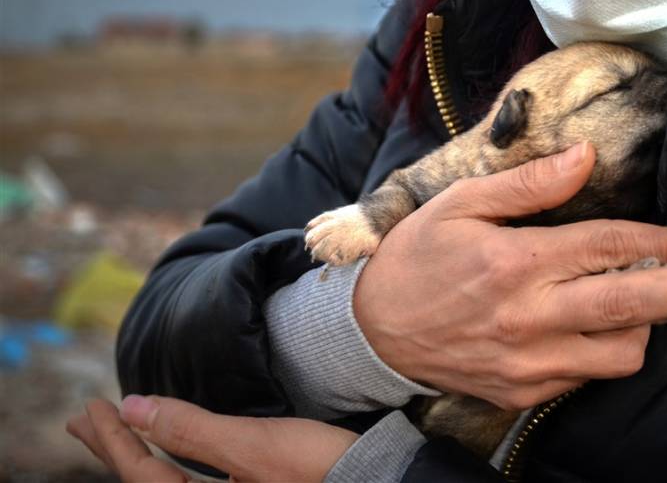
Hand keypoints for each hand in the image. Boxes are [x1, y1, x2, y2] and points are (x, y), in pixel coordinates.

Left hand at [66, 395, 357, 481]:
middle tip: (82, 418)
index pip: (142, 474)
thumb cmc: (314, 468)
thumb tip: (132, 407)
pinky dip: (169, 456)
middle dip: (115, 447)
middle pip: (148, 481)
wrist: (371, 479)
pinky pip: (188, 478)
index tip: (92, 406)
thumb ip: (190, 430)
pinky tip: (168, 445)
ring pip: (167, 478)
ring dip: (138, 450)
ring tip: (115, 427)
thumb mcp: (251, 446)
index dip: (114, 441)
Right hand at [355, 141, 666, 410]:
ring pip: (620, 351)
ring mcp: (530, 361)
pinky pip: (588, 377)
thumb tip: (586, 155)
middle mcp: (530, 315)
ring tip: (652, 300)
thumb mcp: (462, 204)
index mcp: (518, 261)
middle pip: (632, 303)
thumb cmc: (418, 257)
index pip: (611, 248)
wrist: (372, 332)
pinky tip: (601, 326)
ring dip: (648, 323)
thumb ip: (529, 183)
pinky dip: (606, 349)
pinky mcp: (525, 392)